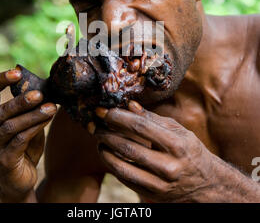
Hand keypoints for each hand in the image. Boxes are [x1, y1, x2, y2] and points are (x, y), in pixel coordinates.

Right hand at [0, 69, 56, 200]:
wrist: (20, 180)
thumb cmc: (23, 147)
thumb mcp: (24, 124)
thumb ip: (28, 110)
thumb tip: (43, 88)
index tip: (16, 72)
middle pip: (0, 111)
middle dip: (20, 101)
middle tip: (39, 94)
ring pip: (11, 126)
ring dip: (33, 115)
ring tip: (51, 107)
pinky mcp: (3, 161)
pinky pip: (20, 140)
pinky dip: (35, 128)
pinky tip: (47, 120)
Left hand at [94, 101, 217, 202]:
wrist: (206, 183)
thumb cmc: (190, 150)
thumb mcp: (177, 130)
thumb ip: (152, 118)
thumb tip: (130, 105)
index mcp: (176, 144)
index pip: (141, 127)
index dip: (119, 117)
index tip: (105, 111)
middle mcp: (169, 166)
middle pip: (129, 147)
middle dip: (107, 134)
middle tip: (95, 125)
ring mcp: (160, 184)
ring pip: (123, 167)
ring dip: (105, 152)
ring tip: (99, 140)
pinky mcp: (153, 195)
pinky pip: (126, 180)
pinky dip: (113, 166)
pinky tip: (108, 155)